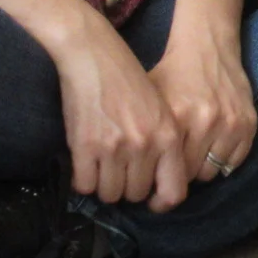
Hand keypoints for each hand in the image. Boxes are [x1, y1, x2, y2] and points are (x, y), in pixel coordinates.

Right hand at [48, 11, 191, 211]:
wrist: (95, 56)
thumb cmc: (129, 82)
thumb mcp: (161, 110)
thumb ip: (164, 145)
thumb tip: (158, 186)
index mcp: (169, 136)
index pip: (173, 192)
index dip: (160, 202)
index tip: (150, 200)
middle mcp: (146, 145)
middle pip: (136, 195)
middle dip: (126, 188)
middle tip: (118, 173)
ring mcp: (115, 147)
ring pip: (110, 194)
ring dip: (104, 186)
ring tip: (101, 168)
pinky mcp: (86, 146)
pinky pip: (84, 185)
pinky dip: (83, 180)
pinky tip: (85, 164)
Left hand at [149, 22, 256, 186]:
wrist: (208, 46)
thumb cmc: (173, 74)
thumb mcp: (149, 100)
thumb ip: (143, 138)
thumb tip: (127, 177)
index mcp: (177, 117)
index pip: (168, 171)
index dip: (159, 184)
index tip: (154, 192)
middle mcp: (206, 121)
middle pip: (190, 175)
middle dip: (179, 177)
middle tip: (172, 173)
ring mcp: (230, 123)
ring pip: (213, 172)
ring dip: (201, 170)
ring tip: (190, 159)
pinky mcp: (249, 123)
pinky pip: (234, 162)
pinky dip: (222, 162)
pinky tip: (210, 150)